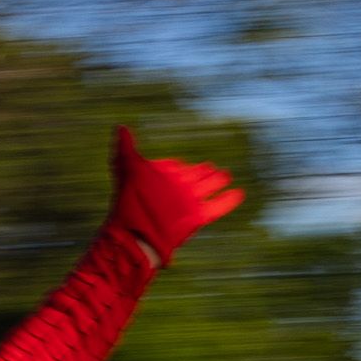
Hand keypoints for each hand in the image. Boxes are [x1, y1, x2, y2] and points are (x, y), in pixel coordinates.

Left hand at [106, 125, 241, 267]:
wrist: (136, 234)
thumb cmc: (129, 203)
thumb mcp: (127, 168)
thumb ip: (126, 148)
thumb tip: (121, 126)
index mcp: (161, 178)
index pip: (173, 168)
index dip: (176, 166)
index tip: (180, 164)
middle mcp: (176, 190)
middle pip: (193, 177)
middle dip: (202, 171)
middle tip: (211, 167)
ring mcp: (188, 203)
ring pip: (207, 189)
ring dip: (216, 181)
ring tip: (226, 175)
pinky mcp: (196, 217)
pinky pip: (217, 207)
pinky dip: (228, 201)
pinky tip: (239, 193)